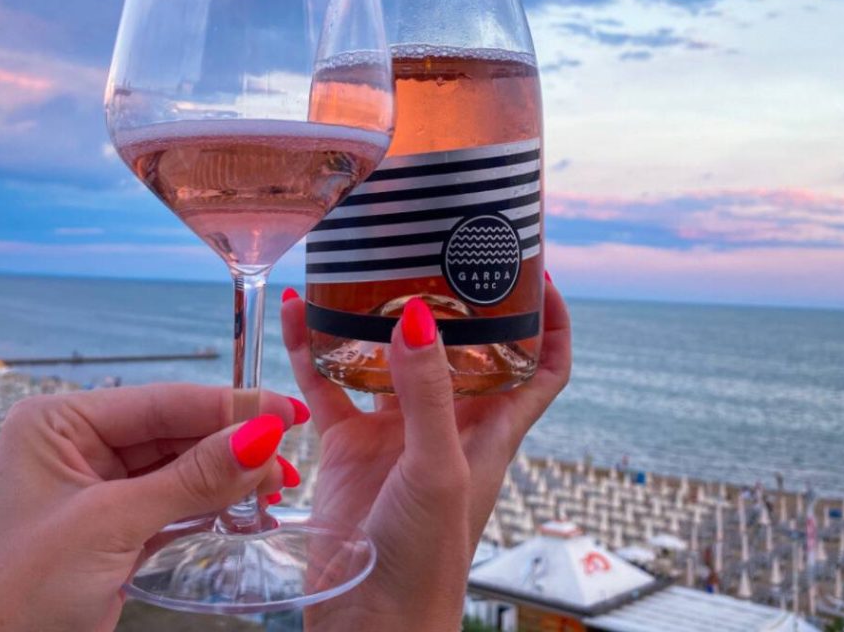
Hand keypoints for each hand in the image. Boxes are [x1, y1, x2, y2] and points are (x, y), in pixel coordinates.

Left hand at [0, 384, 306, 631]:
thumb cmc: (19, 594)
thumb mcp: (111, 525)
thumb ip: (192, 479)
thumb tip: (262, 436)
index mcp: (59, 422)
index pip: (158, 402)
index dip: (225, 406)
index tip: (282, 410)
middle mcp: (77, 445)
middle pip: (172, 432)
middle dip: (230, 444)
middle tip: (289, 448)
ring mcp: (95, 488)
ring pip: (177, 468)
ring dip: (226, 477)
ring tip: (278, 481)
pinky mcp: (111, 529)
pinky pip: (172, 503)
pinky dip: (209, 507)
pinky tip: (248, 505)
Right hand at [282, 275, 571, 631]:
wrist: (367, 627)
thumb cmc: (425, 564)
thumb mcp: (438, 472)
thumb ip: (429, 396)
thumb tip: (417, 317)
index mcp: (491, 429)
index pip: (540, 366)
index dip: (549, 321)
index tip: (536, 273)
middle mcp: (447, 422)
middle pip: (462, 350)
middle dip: (454, 303)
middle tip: (434, 250)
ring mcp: (396, 431)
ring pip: (390, 359)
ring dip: (377, 320)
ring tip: (364, 269)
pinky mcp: (348, 444)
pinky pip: (328, 385)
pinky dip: (311, 351)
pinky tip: (294, 314)